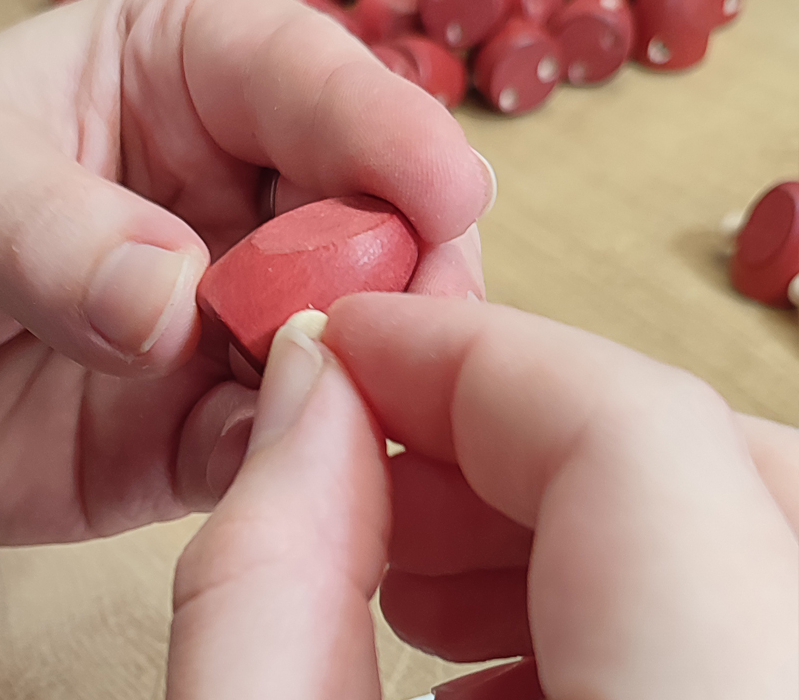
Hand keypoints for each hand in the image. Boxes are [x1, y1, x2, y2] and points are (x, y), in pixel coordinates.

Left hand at [0, 0, 491, 542]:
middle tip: (409, 330)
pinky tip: (295, 483)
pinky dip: (298, 469)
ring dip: (365, 381)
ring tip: (362, 416)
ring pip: (345, 343)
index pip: (310, 78)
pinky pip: (274, 449)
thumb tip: (175, 304)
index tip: (446, 198)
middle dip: (402, 273)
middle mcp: (228, 192)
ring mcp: (218, 319)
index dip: (386, 130)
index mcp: (183, 72)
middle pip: (369, 217)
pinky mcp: (193, 429)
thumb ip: (48, 234)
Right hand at [167, 297, 796, 698]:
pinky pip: (761, 627)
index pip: (637, 439)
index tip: (345, 349)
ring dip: (577, 516)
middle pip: (727, 466)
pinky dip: (629, 603)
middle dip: (530, 430)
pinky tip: (498, 672)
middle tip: (380, 464)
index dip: (471, 356)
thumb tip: (312, 392)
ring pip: (756, 538)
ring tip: (417, 586)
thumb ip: (267, 572)